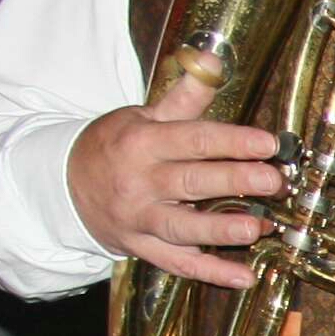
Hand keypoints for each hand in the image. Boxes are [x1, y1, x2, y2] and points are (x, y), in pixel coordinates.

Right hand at [67, 71, 280, 291]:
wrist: (61, 184)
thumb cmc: (113, 146)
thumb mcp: (143, 115)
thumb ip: (184, 95)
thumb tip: (211, 58)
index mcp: (143, 142)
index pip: (193, 140)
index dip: (232, 141)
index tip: (268, 143)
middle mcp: (140, 182)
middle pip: (192, 181)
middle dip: (235, 181)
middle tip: (273, 181)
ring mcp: (139, 218)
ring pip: (182, 227)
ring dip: (221, 230)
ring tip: (258, 228)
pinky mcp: (140, 246)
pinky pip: (176, 264)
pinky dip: (210, 273)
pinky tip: (243, 277)